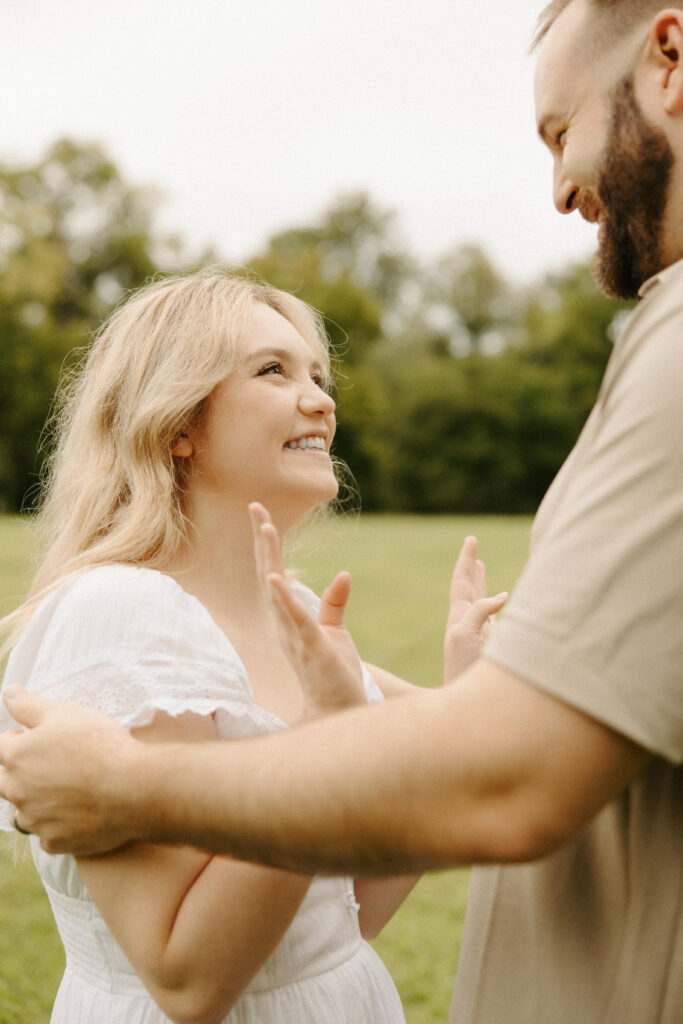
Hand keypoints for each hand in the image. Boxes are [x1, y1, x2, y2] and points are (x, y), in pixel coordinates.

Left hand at [0, 685, 138, 853]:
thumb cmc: (99, 745)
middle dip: (22, 772)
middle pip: (5, 782)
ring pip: (25, 812)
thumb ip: (29, 705)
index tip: (44, 738)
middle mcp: (18, 791)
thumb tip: (8, 692)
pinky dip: (59, 824)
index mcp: (17, 757)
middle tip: (56, 764)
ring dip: (38, 801)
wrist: (133, 788)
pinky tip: (82, 811)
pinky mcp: (55, 842)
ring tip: (71, 789)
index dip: (21, 738)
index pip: (2, 746)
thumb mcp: (65, 713)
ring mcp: (35, 820)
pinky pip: (48, 833)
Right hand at [249, 503, 366, 720]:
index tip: (260, 513)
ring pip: (276, 592)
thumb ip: (334, 602)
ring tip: (265, 530)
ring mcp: (294, 636)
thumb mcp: (334, 631)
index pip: (273, 572)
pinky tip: (276, 578)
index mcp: (288, 616)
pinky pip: (296, 620)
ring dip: (269, 560)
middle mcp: (284, 623)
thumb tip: (344, 573)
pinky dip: (285, 599)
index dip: (266, 544)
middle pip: (268, 574)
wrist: (338, 711)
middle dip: (262, 541)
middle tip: (254, 507)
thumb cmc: (332, 672)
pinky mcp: (311, 649)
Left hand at [444, 536, 507, 681]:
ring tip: (480, 566)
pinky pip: (497, 618)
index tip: (471, 539)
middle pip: (468, 586)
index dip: (466, 560)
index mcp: (459, 617)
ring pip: (481, 601)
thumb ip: (480, 612)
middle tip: (471, 543)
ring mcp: (481, 634)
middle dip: (471, 565)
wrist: (468, 704)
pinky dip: (499, 605)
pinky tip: (504, 603)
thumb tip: (504, 596)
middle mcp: (469, 622)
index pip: (461, 582)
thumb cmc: (463, 671)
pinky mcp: (495, 647)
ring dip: (481, 582)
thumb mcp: (464, 635)